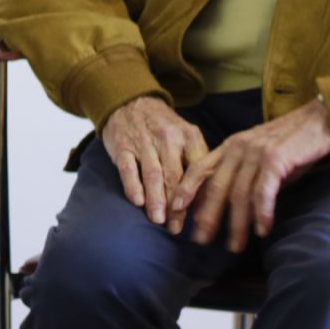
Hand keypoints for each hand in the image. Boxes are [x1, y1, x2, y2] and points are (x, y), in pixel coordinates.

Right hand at [101, 95, 207, 226]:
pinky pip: (128, 168)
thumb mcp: (186, 136)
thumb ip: (196, 161)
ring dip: (156, 199)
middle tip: (176, 227)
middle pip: (175, 176)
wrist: (131, 101)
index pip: (197, 170)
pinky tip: (137, 202)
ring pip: (153, 174)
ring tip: (158, 220)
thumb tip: (207, 198)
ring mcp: (143, 142)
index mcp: (189, 136)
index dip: (198, 195)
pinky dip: (132, 185)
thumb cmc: (163, 127)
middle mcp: (168, 138)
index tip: (199, 218)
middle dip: (177, 205)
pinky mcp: (122, 145)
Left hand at [171, 99, 329, 251]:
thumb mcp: (259, 156)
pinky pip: (263, 191)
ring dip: (236, 224)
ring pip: (239, 194)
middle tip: (201, 242)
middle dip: (206, 217)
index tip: (175, 214)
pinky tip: (261, 231)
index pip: (198, 171)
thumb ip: (243, 176)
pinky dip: (261, 213)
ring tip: (234, 246)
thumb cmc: (291, 143)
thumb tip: (230, 207)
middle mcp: (237, 149)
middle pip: (215, 187)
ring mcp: (255, 153)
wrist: (320, 119)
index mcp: (228, 147)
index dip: (185, 192)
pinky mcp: (276, 158)